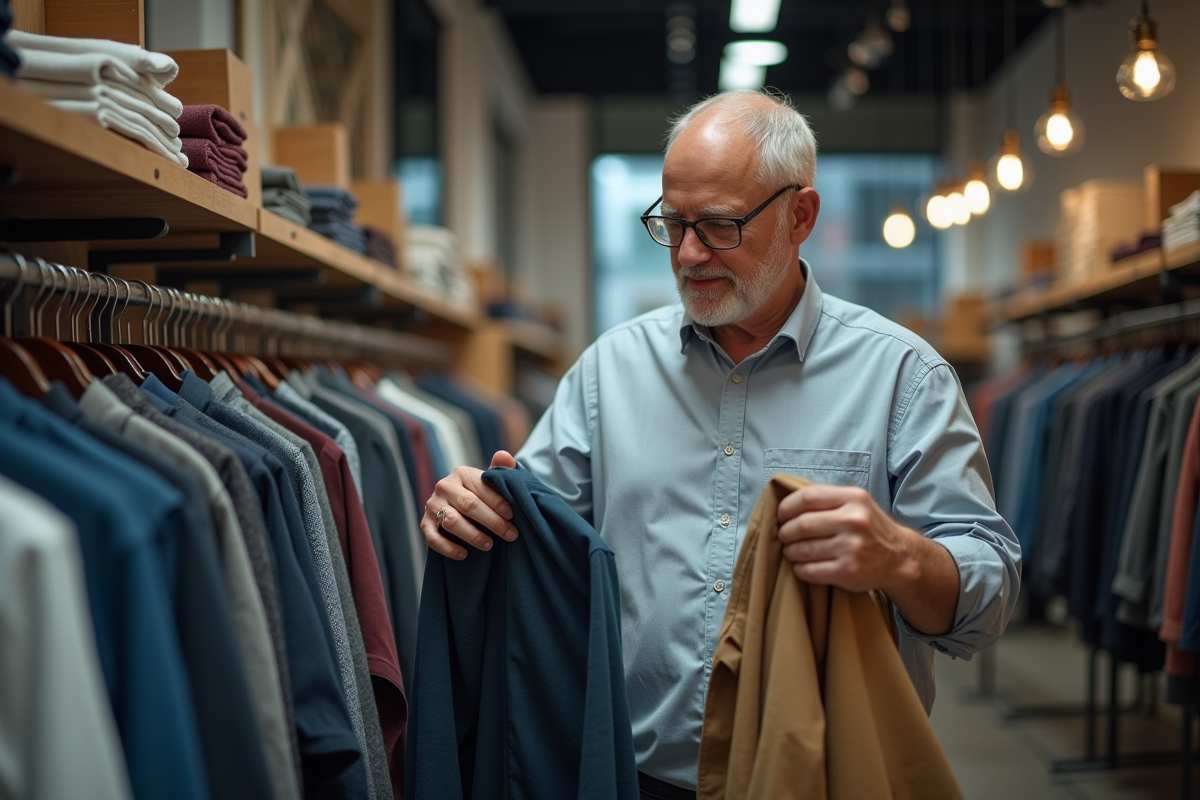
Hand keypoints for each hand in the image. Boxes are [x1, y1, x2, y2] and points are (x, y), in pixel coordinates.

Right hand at [421, 450, 519, 559]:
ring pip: (451, 522)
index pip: (481, 488)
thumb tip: (505, 456)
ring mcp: (432, 505)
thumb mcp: (492, 482)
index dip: (499, 503)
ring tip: (490, 545)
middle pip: (469, 505)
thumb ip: (500, 471)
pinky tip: (464, 554)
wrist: (462, 508)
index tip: (513, 516)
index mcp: (462, 473)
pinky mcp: (425, 524)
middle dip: (493, 522)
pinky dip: (448, 548)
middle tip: (511, 535)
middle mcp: (444, 486)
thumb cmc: (483, 496)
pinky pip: (433, 538)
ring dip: (472, 536)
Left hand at [776, 484, 919, 593]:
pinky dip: (799, 569)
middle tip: (784, 536)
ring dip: (790, 552)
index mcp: (853, 499)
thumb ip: (828, 500)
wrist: (899, 558)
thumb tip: (786, 505)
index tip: (781, 516)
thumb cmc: (870, 529)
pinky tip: (802, 566)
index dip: (786, 507)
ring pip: (802, 549)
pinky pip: (809, 571)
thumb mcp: (856, 504)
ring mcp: (851, 548)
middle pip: (801, 524)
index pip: (807, 497)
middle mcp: (853, 521)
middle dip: (785, 532)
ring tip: (791, 551)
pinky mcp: (848, 572)